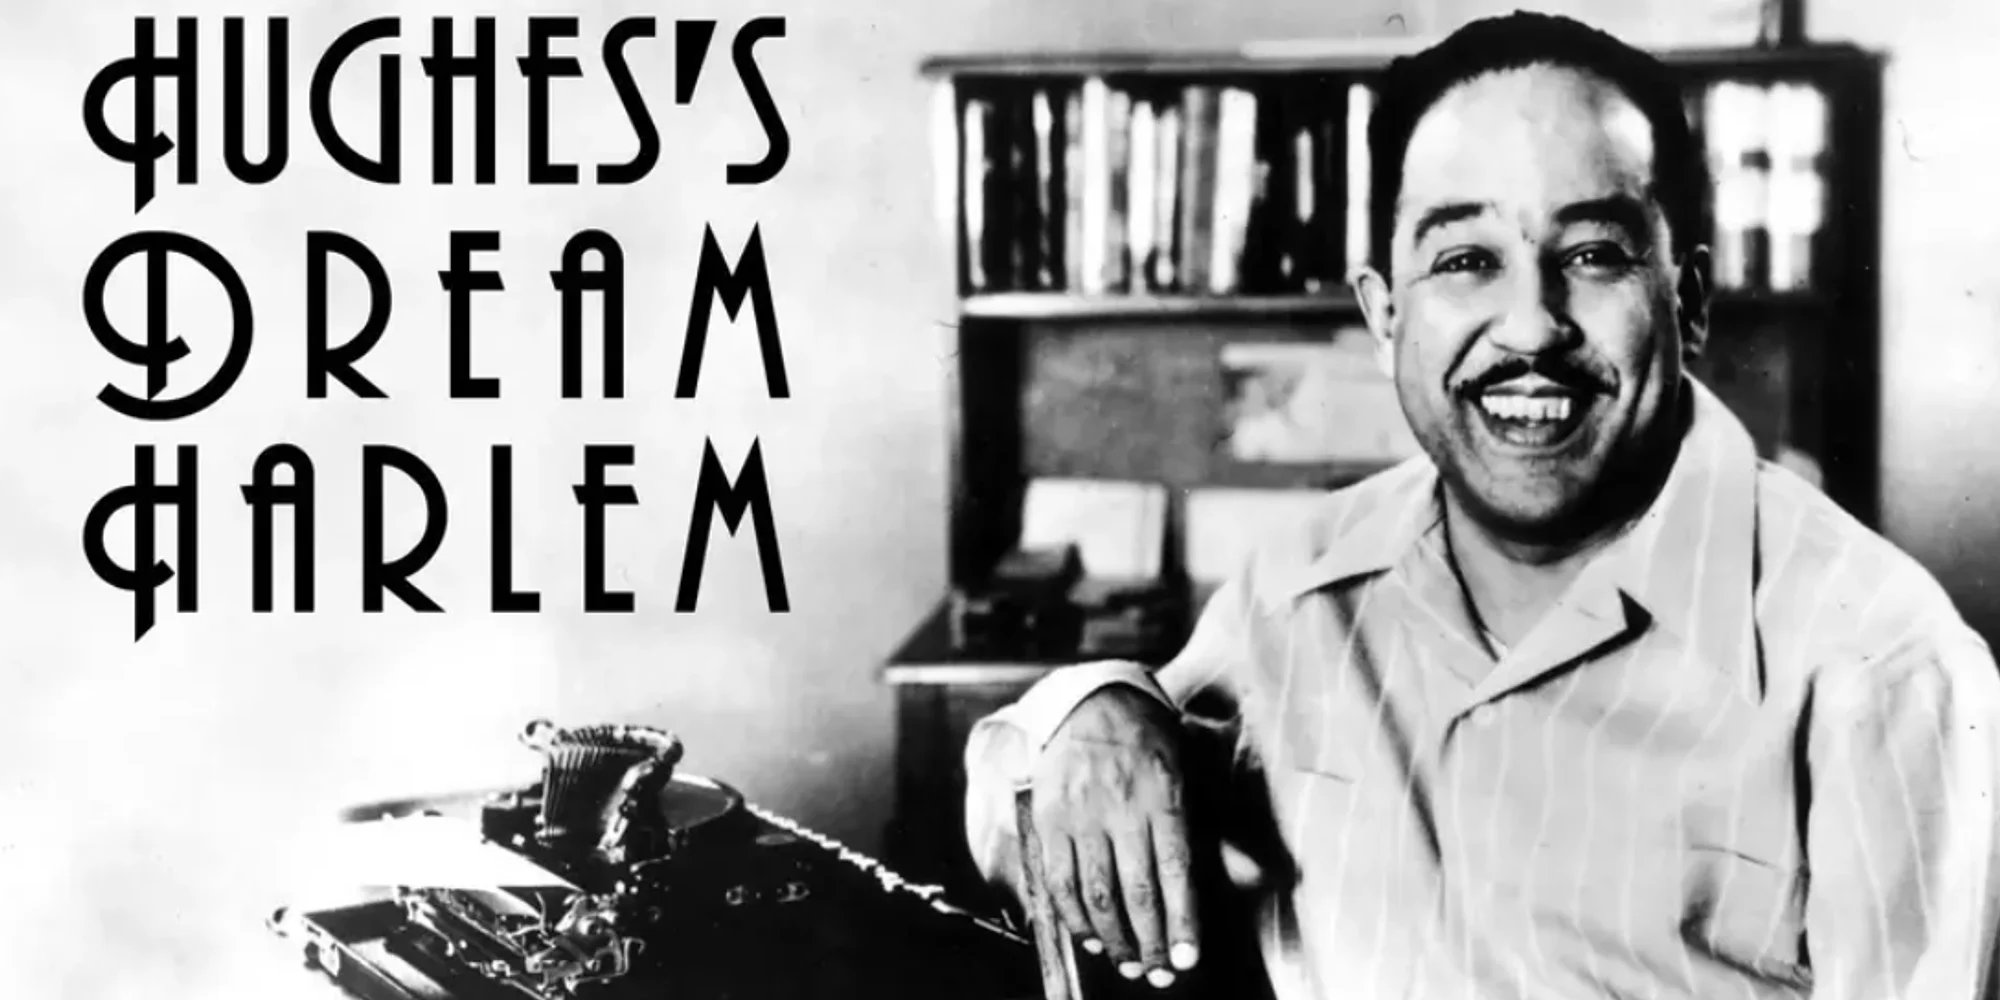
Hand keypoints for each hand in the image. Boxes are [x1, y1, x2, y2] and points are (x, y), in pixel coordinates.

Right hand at [1026, 684, 1199, 987]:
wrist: (1091, 701)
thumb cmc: (1151, 741)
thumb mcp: (1193, 772)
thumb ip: (1219, 826)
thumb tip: (1256, 877)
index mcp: (1163, 795)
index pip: (1176, 873)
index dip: (1182, 923)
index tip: (1188, 960)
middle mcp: (1121, 807)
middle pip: (1136, 893)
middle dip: (1150, 943)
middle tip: (1160, 974)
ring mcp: (1080, 814)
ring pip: (1096, 894)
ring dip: (1113, 939)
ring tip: (1128, 963)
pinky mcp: (1048, 819)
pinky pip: (1058, 880)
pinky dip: (1073, 917)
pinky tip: (1090, 937)